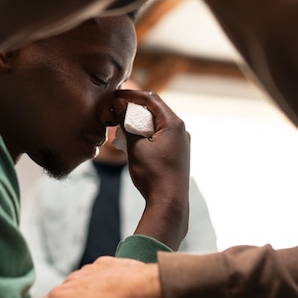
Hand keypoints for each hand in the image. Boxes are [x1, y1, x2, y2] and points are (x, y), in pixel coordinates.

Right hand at [113, 89, 190, 249]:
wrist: (169, 203)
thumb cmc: (153, 175)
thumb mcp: (136, 147)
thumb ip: (127, 123)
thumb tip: (118, 105)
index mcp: (174, 124)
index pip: (152, 99)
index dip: (132, 95)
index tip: (116, 95)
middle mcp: (181, 130)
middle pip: (156, 110)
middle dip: (135, 109)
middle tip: (116, 109)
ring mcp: (181, 142)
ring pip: (158, 124)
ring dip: (140, 122)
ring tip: (122, 125)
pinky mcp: (178, 153)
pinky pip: (161, 136)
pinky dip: (146, 134)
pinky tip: (133, 141)